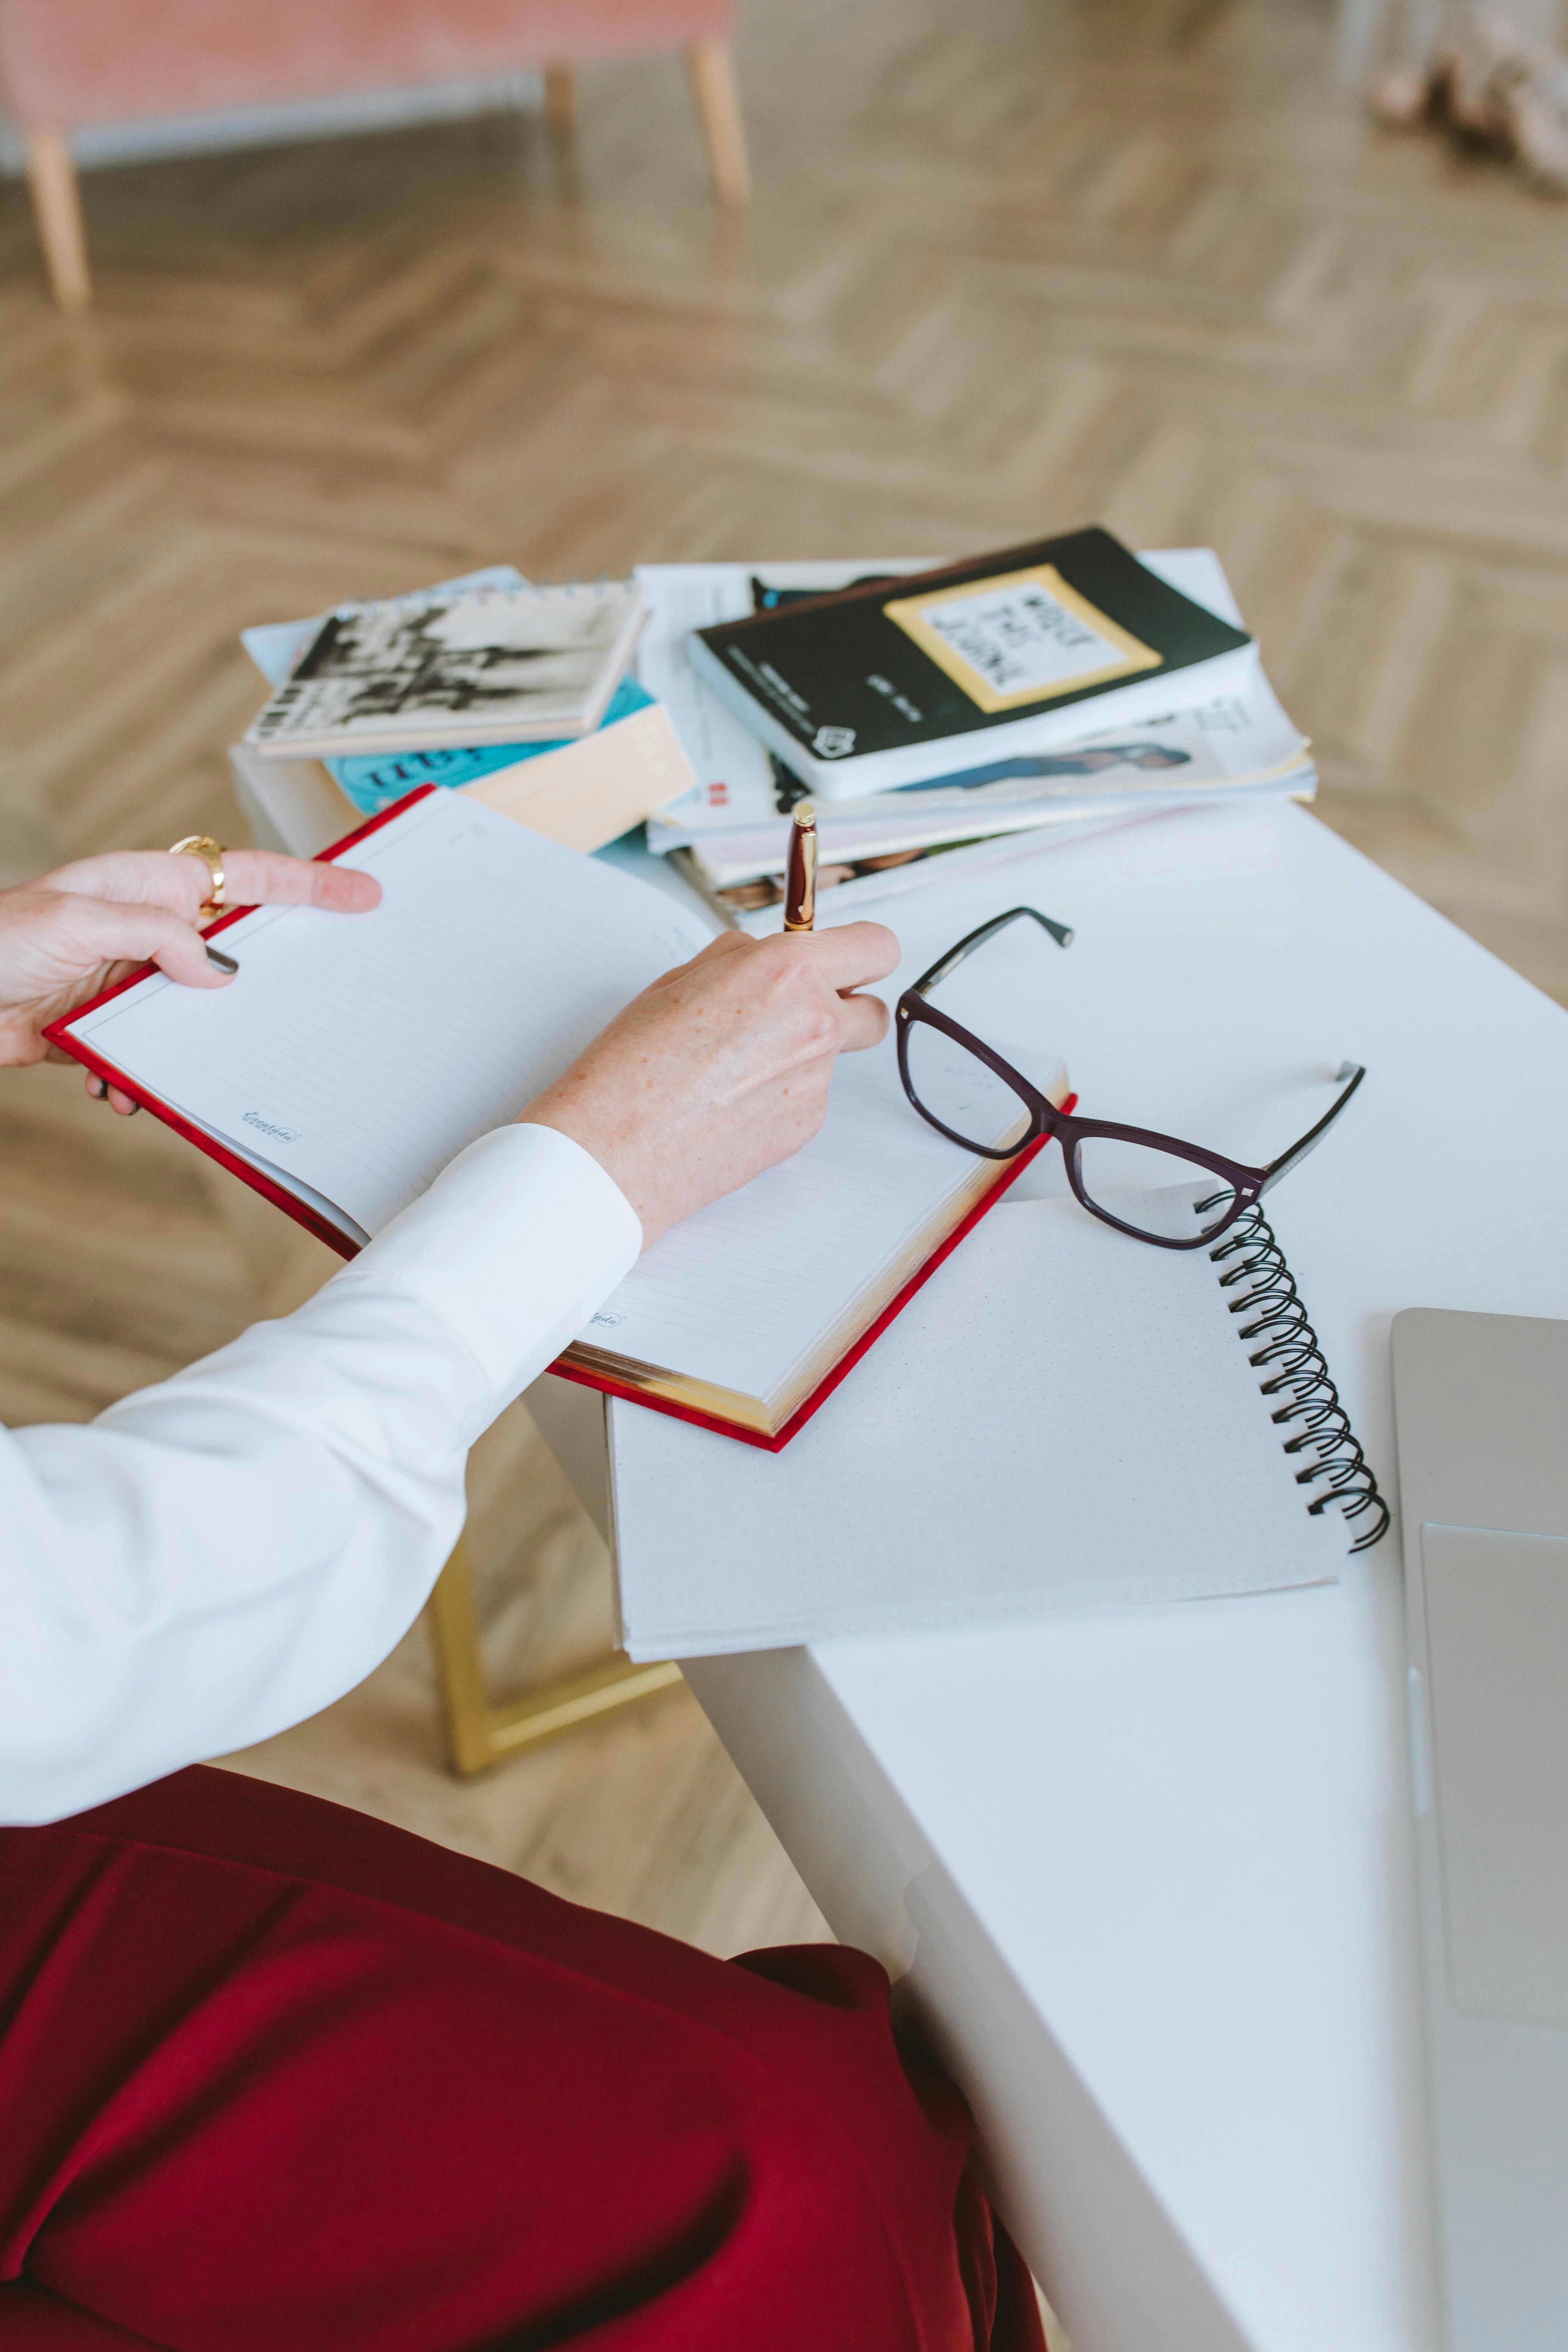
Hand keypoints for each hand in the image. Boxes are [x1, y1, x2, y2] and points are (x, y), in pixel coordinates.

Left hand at [0, 847, 380, 1112]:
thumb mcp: (78, 922)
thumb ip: (157, 936)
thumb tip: (220, 971)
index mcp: (149, 887)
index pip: (248, 879)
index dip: (310, 886)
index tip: (363, 894)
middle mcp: (148, 931)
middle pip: (236, 951)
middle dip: (268, 982)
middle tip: (310, 1003)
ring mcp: (131, 982)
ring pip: (197, 1017)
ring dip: (193, 1049)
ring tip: (179, 1064)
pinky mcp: (108, 1030)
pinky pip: (152, 1058)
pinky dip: (142, 1081)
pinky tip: (118, 1089)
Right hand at [525, 924, 899, 1245]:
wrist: (617, 1149)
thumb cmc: (633, 1065)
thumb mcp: (680, 980)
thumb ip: (740, 960)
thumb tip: (761, 957)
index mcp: (787, 972)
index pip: (877, 946)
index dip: (862, 953)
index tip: (846, 961)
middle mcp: (815, 1024)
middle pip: (872, 1009)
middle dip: (844, 1008)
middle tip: (793, 1015)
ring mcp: (816, 1080)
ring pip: (831, 1057)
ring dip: (798, 1055)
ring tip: (731, 1070)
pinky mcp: (807, 1126)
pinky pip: (807, 1097)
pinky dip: (779, 1097)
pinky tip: (729, 1104)